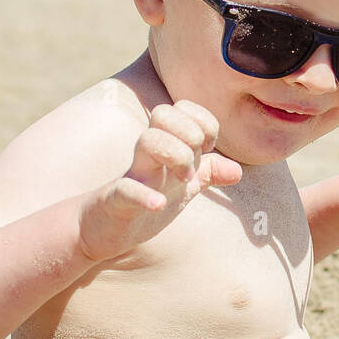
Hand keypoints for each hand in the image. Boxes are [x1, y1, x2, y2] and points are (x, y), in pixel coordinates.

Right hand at [77, 100, 242, 261]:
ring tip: (183, 181)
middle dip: (189, 136)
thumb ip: (208, 174)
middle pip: (163, 114)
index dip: (203, 123)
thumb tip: (237, 171)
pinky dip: (146, 196)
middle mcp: (147, 154)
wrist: (101, 229)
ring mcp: (131, 174)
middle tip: (193, 167)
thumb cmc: (143, 200)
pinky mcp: (115, 201)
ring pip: (147, 141)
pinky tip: (159, 204)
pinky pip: (126, 189)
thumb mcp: (183, 188)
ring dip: (175, 157)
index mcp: (165, 146)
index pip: (184, 109)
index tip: (207, 147)